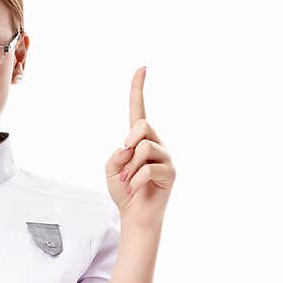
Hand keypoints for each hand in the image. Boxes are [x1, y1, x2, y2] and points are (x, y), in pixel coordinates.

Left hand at [105, 67, 175, 232]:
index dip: (138, 89)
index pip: (139, 110)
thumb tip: (132, 148)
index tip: (141, 68)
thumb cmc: (124, 190)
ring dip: (129, 167)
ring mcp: (166, 157)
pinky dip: (135, 180)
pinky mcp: (171, 173)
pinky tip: (135, 189)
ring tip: (129, 181)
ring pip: (144, 147)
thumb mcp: (111, 168)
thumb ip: (117, 154)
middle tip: (123, 160)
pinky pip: (148, 169)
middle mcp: (156, 143)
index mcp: (140, 139)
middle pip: (142, 125)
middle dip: (129, 142)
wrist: (135, 215)